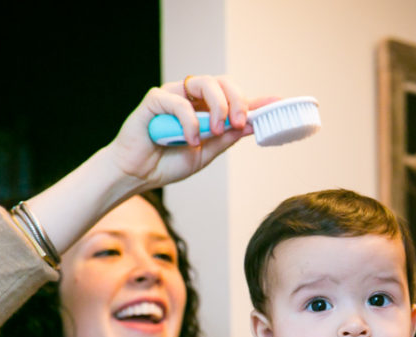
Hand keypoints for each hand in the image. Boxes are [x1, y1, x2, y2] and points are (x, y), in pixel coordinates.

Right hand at [105, 74, 263, 189]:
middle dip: (237, 101)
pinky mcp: (155, 100)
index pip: (234, 97)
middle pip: (222, 83)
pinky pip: (179, 101)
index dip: (256, 100)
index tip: (278, 103)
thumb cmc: (167, 162)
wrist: (137, 175)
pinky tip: (190, 140)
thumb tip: (253, 125)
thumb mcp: (206, 153)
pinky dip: (189, 122)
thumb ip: (227, 137)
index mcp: (205, 109)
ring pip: (203, 83)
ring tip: (217, 130)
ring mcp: (173, 96)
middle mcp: (191, 98)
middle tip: (239, 123)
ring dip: (217, 106)